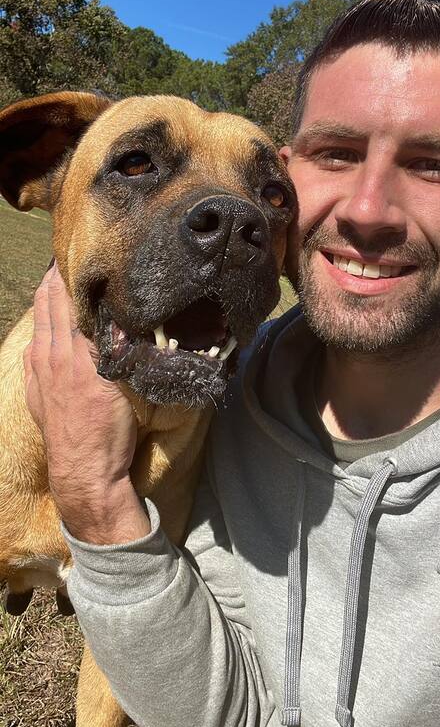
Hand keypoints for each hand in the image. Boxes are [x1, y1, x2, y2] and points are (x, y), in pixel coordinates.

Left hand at [24, 262, 149, 543]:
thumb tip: (117, 316)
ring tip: (53, 283)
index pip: (67, 301)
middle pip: (49, 308)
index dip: (69, 275)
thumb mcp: (120, 385)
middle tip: (64, 258)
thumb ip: (115, 348)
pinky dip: (38, 332)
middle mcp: (51, 358)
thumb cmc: (108, 431)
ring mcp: (39, 375)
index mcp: (72, 352)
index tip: (76, 253)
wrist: (84, 473)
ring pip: (39, 327)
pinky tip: (42, 330)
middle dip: (55, 281)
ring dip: (45, 303)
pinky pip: (32, 352)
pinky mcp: (35, 392)